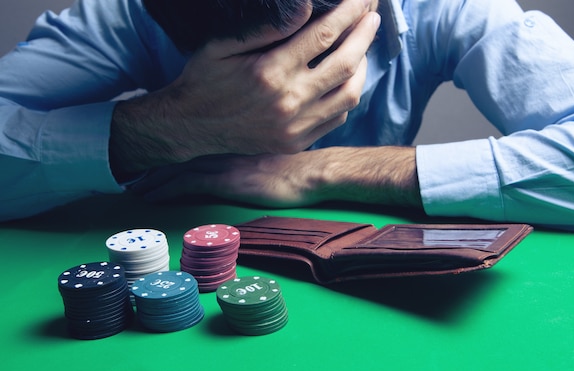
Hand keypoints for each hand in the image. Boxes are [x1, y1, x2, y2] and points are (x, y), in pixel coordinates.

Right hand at [109, 0, 380, 178]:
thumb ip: (264, 27)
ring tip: (362, 47)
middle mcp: (288, 100)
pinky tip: (345, 80)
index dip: (349, 13)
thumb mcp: (220, 45)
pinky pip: (337, 117)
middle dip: (364, 33)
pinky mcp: (296, 142)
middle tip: (372, 15)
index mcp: (270, 71)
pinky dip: (347, 96)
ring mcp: (295, 126)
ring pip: (349, 93)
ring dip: (362, 66)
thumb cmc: (204, 81)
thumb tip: (304, 6)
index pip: (324, 35)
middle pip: (344, 62)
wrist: (190, 128)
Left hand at [131, 147, 422, 209]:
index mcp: (227, 137)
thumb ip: (245, 149)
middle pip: (174, 151)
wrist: (311, 172)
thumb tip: (233, 159)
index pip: (186, 140)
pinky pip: (184, 186)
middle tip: (125, 170)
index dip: (164, 147)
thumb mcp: (266, 148)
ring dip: (150, 177)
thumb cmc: (296, 164)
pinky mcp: (223, 182)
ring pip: (173, 167)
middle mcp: (218, 146)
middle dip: (149, 161)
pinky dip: (164, 190)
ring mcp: (219, 163)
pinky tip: (148, 197)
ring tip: (130, 186)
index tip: (146, 153)